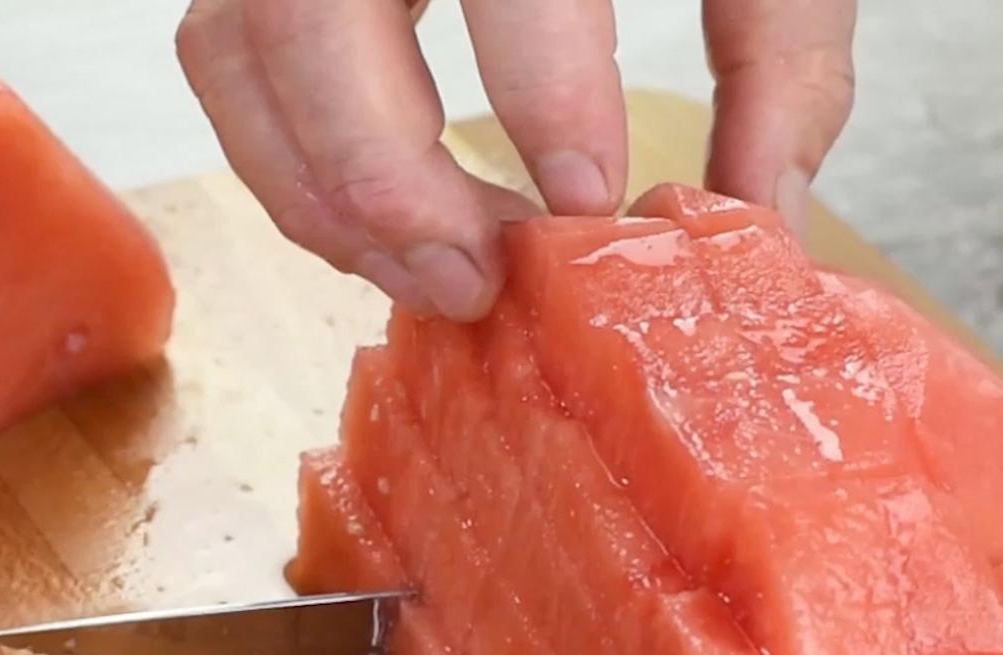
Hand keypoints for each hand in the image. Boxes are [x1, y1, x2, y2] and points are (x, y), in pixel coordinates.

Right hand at [176, 0, 857, 319]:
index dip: (544, 92)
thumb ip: (778, 55)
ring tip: (434, 273)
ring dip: (322, 195)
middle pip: (309, 21)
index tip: (591, 202)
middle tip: (478, 279)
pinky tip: (388, 222)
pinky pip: (224, 57)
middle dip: (387, 178)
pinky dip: (290, 163)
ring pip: (239, 51)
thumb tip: (755, 221)